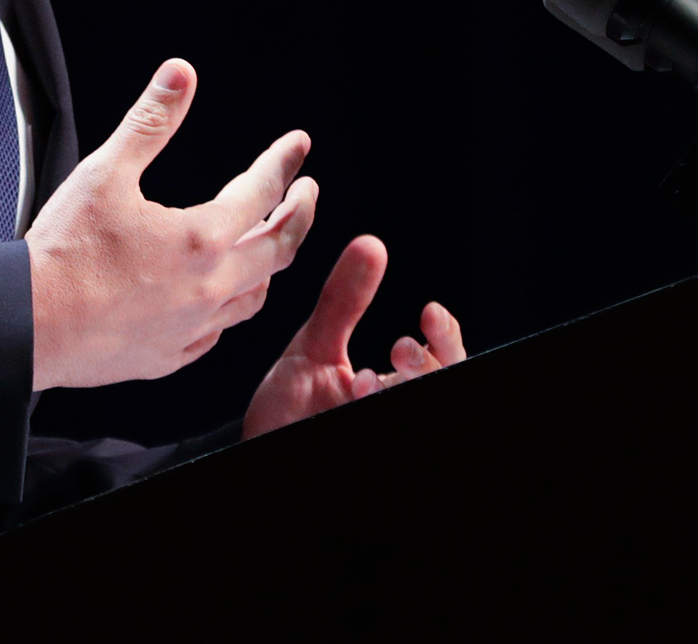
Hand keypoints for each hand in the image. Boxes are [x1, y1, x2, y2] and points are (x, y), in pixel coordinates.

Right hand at [27, 59, 317, 389]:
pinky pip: (217, 334)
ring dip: (269, 265)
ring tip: (268, 244)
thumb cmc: (62, 254)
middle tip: (304, 193)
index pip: (261, 192)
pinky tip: (219, 301)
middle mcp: (208, 288)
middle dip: (298, 215)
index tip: (296, 146)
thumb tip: (181, 76)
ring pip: (254, 298)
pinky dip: (229, 309)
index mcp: (201, 239)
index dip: (282, 162)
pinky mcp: (166, 356)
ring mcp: (190, 327)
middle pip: (278, 249)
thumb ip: (151, 121)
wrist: (25, 325)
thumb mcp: (106, 172)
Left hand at [241, 234, 465, 438]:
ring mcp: (378, 422)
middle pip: (443, 380)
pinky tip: (352, 399)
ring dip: (402, 389)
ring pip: (418, 403)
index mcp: (391, 384)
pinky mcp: (359, 440)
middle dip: (429, 366)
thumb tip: (370, 244)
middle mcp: (392, 404)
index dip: (446, 336)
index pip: (442, 359)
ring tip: (364, 382)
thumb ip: (343, 302)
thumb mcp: (314, 348)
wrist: (251, 452)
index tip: (428, 312)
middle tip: (399, 350)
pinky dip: (376, 407)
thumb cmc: (286, 413)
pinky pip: (386, 422)